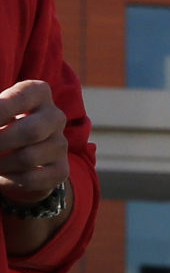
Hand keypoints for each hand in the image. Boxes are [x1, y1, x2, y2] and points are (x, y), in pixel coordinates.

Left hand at [0, 80, 68, 204]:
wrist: (21, 149)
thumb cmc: (1, 122)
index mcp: (38, 93)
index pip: (19, 99)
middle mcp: (55, 116)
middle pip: (31, 132)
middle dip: (0, 143)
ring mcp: (60, 144)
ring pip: (28, 158)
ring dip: (0, 164)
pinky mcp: (61, 170)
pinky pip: (32, 179)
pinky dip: (8, 180)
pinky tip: (0, 176)